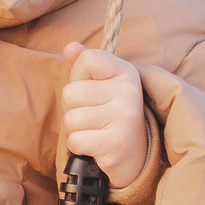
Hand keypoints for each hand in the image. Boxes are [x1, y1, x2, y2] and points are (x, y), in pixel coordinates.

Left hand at [60, 43, 151, 190]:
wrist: (135, 156)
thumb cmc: (112, 116)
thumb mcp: (102, 85)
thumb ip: (84, 65)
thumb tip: (69, 47)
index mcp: (127, 72)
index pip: (86, 59)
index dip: (79, 77)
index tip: (94, 90)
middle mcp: (129, 92)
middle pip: (71, 93)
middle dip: (73, 109)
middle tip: (94, 117)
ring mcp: (124, 118)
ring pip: (70, 119)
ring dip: (75, 130)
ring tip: (95, 132)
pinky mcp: (115, 144)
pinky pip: (75, 141)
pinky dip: (78, 147)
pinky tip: (96, 146)